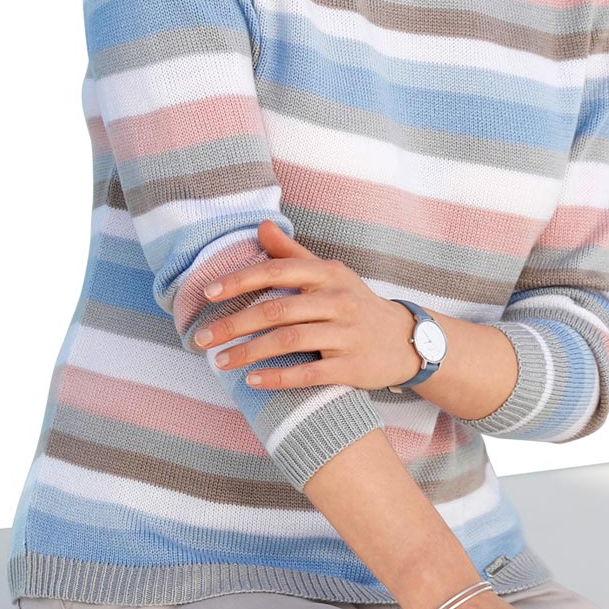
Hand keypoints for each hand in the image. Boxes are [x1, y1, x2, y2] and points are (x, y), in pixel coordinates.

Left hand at [193, 218, 423, 390]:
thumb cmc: (355, 304)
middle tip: (202, 337)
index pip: (276, 271)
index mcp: (327, 274)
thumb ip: (292, 253)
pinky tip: (253, 382)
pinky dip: (278, 378)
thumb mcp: (329, 274)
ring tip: (220, 363)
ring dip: (249, 353)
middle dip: (234, 324)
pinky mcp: (353, 366)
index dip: (239, 280)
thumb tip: (260, 226)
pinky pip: (310, 372)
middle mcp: (338, 301)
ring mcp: (347, 334)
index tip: (208, 294)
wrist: (406, 340)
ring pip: (289, 341)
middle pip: (277, 310)